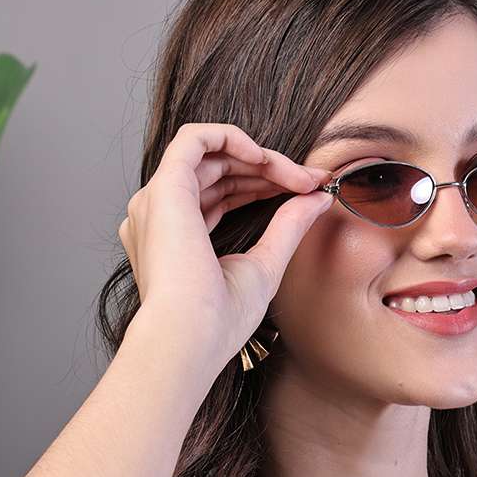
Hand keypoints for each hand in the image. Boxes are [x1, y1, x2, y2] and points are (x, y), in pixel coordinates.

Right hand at [117, 121, 332, 369]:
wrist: (190, 340)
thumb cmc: (218, 321)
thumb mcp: (265, 265)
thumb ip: (288, 227)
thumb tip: (318, 197)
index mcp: (175, 238)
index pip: (221, 195)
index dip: (265, 186)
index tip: (309, 191)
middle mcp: (160, 217)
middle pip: (219, 172)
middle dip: (269, 171)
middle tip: (312, 182)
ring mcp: (158, 202)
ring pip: (212, 155)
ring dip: (260, 159)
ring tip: (298, 176)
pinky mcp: (164, 189)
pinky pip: (195, 139)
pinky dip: (231, 137)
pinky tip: (264, 156)